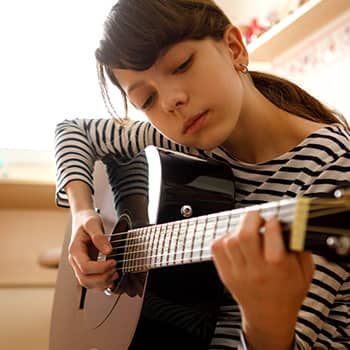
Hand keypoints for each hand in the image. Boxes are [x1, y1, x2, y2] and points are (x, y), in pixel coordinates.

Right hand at [68, 209, 118, 290]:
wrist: (82, 218)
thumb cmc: (86, 220)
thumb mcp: (93, 223)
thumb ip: (99, 237)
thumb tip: (108, 251)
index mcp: (75, 250)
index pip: (85, 267)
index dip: (101, 268)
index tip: (114, 261)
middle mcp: (75, 260)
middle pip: (84, 279)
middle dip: (102, 277)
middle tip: (116, 269)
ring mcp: (79, 265)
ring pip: (87, 283)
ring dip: (102, 282)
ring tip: (115, 274)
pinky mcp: (86, 266)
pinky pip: (91, 281)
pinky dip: (101, 283)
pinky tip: (111, 279)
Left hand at [211, 210, 314, 349]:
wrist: (268, 318)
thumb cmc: (288, 294)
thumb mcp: (305, 273)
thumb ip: (301, 248)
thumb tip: (294, 226)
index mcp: (278, 269)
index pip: (271, 237)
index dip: (271, 222)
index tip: (273, 220)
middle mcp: (256, 270)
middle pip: (245, 235)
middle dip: (251, 218)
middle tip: (256, 217)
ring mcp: (237, 273)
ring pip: (229, 240)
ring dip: (238, 229)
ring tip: (246, 230)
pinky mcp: (225, 274)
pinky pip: (217, 248)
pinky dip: (224, 238)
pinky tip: (235, 240)